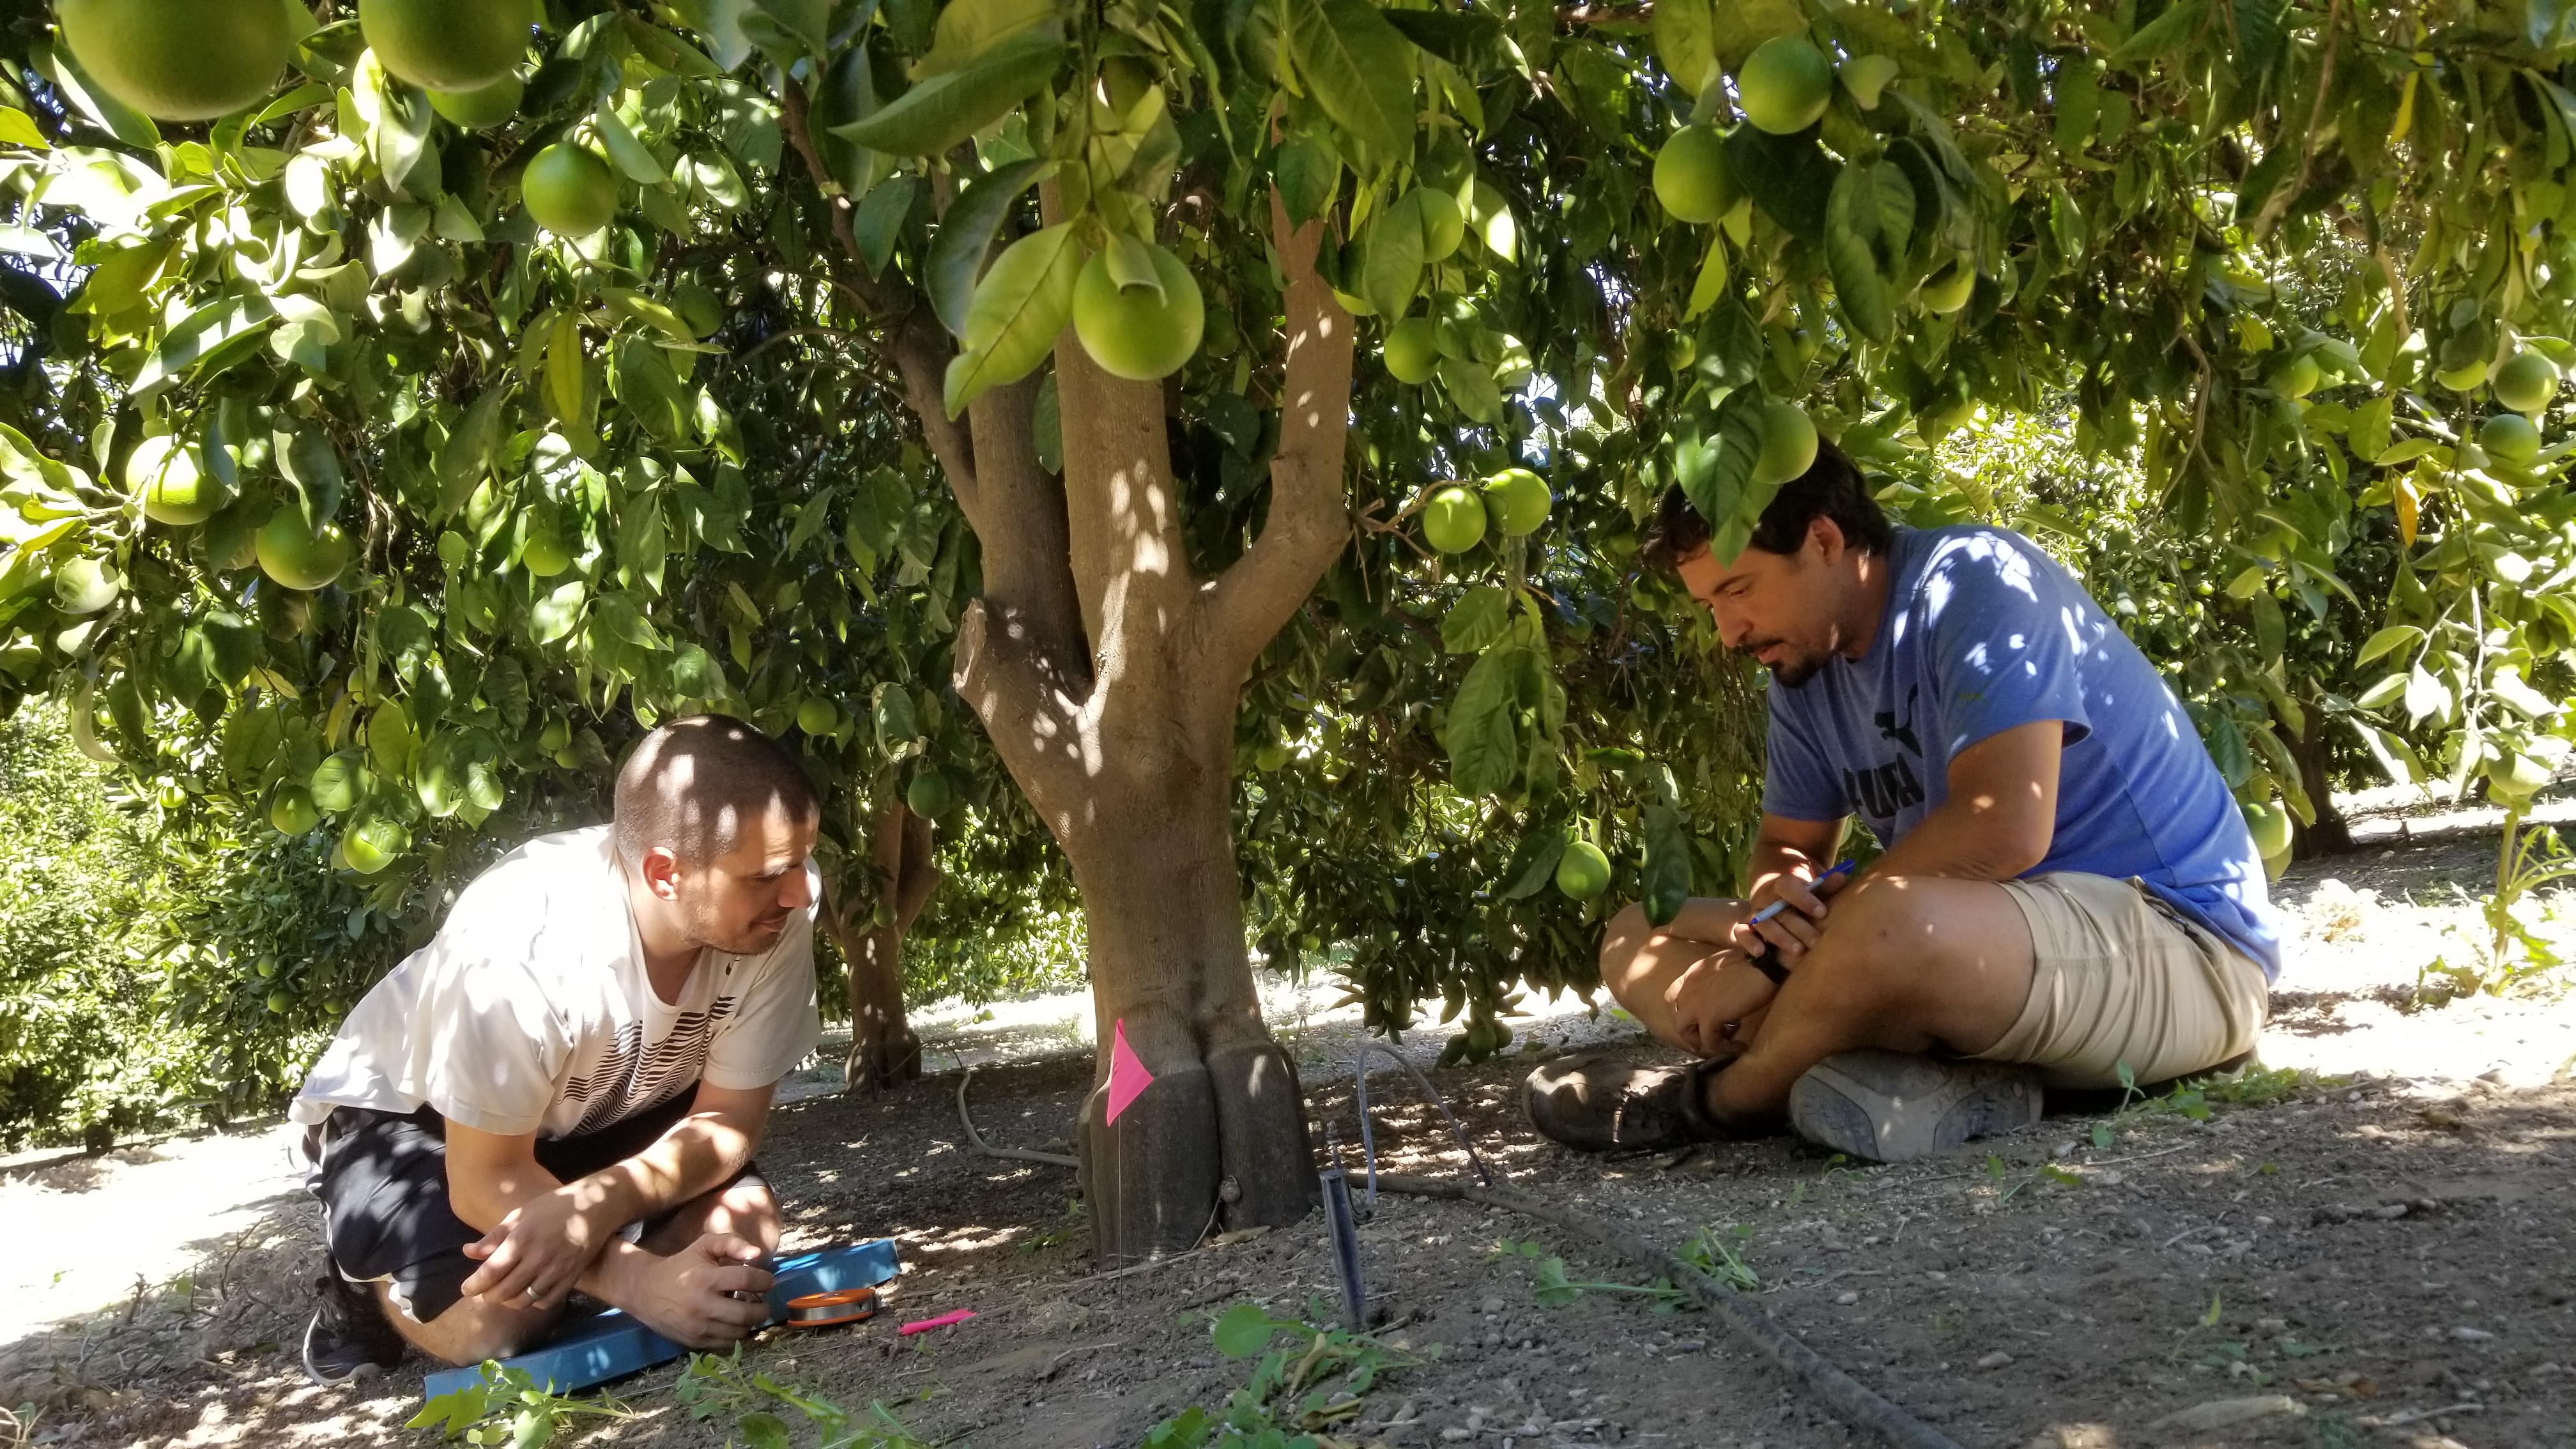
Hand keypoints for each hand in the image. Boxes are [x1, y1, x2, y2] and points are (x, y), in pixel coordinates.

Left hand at [459, 1186, 615, 1310]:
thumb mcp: (520, 1215)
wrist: (596, 1207)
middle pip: (504, 1291)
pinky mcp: (571, 1279)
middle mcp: (538, 1258)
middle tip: (483, 1291)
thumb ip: (494, 1237)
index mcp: (522, 1239)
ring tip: (503, 1294)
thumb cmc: (553, 1207)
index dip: (473, 1285)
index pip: (490, 1272)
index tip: (466, 1289)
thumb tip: (468, 1252)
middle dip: (487, 1296)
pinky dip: (532, 1303)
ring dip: (508, 1302)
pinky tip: (527, 1293)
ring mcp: (556, 1271)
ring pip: (523, 1301)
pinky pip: (545, 1302)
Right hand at [620, 1234, 774, 1348]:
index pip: (747, 1280)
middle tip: (764, 1302)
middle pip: (747, 1313)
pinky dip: (736, 1334)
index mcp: (706, 1279)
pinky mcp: (694, 1342)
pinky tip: (733, 1322)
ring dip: (751, 1323)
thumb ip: (731, 1243)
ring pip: (739, 1332)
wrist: (646, 1291)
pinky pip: (726, 1344)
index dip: (764, 1280)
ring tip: (748, 1311)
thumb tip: (757, 1254)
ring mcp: (698, 1327)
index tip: (768, 1281)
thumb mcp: (704, 1246)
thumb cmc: (681, 1265)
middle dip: (763, 1308)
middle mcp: (702, 1306)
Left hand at [1663, 952, 1781, 1058]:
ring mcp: (1696, 1003)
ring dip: (1704, 1042)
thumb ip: (1715, 979)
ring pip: (1686, 1033)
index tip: (1695, 1021)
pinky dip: (1725, 1048)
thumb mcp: (1725, 965)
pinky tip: (1739, 1046)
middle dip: (1691, 1033)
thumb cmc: (1754, 960)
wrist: (1764, 964)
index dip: (1681, 1012)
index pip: (1671, 996)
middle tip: (1709, 1039)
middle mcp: (1689, 988)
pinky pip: (1710, 1041)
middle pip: (1677, 1019)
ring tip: (1725, 1043)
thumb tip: (1722, 994)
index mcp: (1692, 974)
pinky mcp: (1710, 1017)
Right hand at [1728, 866, 1853, 967]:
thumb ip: (1825, 886)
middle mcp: (1766, 898)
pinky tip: (1761, 952)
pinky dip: (1749, 942)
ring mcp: (1755, 914)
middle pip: (1780, 912)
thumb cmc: (1799, 896)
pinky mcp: (1746, 928)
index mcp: (1781, 884)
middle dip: (1799, 927)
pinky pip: (1743, 934)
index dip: (1804, 899)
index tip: (1823, 912)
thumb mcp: (1811, 888)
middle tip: (1817, 941)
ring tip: (1798, 951)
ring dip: (1780, 937)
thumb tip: (1843, 877)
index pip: (1788, 886)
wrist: (1772, 897)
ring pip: (1764, 924)